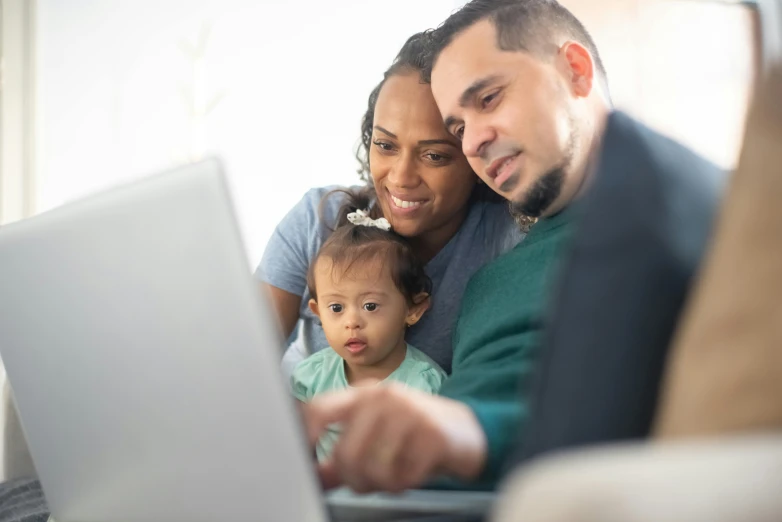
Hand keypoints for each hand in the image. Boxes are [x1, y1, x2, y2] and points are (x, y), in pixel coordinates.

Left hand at [302, 383, 486, 492]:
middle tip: (368, 482)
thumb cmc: (416, 431)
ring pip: (373, 469)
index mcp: (364, 395)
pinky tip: (414, 472)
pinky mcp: (432, 436)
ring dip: (382, 483)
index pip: (319, 410)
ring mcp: (409, 414)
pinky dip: (405, 484)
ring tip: (394, 475)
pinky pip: (403, 477)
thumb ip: (343, 453)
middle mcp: (384, 399)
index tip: (304, 462)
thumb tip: (314, 475)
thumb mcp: (377, 434)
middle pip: (345, 453)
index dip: (304, 438)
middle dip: (354, 479)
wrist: (468, 429)